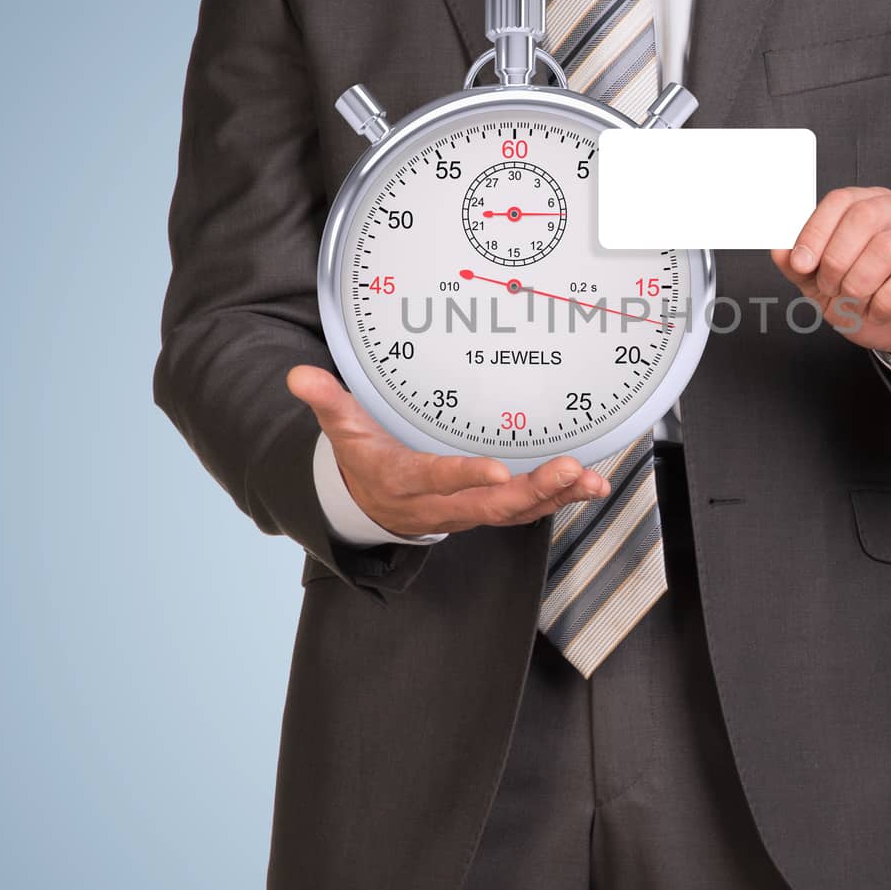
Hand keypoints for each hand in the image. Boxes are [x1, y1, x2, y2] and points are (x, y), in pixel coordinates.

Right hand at [286, 365, 609, 536]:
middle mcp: (440, 505)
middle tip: (568, 470)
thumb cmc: (363, 457)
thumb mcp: (341, 430)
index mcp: (404, 481)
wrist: (370, 503)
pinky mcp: (489, 510)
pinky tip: (591, 486)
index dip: (464, 478)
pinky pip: (528, 511)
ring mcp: (468, 511)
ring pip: (515, 513)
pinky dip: (561, 500)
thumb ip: (327, 401)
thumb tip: (298, 376)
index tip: (497, 471)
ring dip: (555, 497)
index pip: (435, 481)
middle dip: (532, 491)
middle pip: (489, 506)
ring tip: (590, 481)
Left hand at [771, 187, 890, 361]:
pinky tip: (881, 311)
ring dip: (859, 283)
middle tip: (831, 289)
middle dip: (836, 259)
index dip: (815, 231)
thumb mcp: (829, 289)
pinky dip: (884, 302)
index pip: (841, 200)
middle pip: (864, 216)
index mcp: (876, 206)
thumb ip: (803, 268)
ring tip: (857, 303)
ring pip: (886, 247)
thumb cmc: (879, 303)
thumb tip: (779, 250)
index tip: (801, 264)